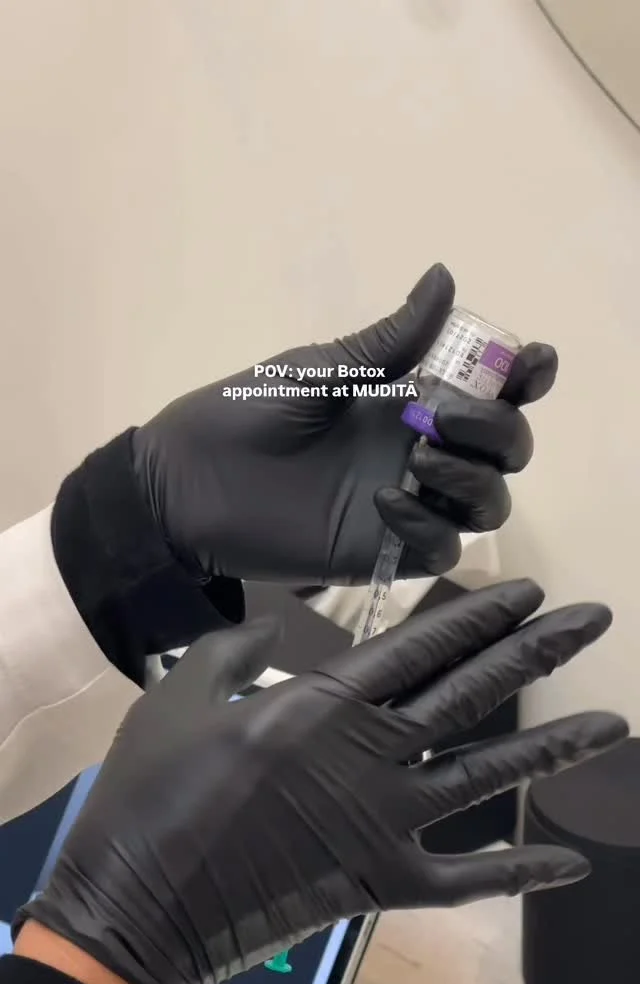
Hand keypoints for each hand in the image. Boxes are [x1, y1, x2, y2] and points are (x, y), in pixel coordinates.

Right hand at [18, 580, 625, 983]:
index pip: (420, 647)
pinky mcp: (383, 884)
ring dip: (553, 748)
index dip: (478, 616)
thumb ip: (233, 649)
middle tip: (593, 619)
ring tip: (614, 723)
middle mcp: (369, 754)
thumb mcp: (180, 692)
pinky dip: (520, 874)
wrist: (138, 901)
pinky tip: (572, 862)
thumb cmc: (151, 789)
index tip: (527, 594)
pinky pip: (467, 882)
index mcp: (321, 703)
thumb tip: (273, 628)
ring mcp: (383, 823)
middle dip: (536, 651)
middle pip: (471, 693)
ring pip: (488, 778)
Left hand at [132, 265, 556, 583]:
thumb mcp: (321, 370)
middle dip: (497, 427)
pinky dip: (430, 526)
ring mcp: (410, 502)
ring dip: (472, 477)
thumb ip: (388, 340)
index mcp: (411, 398)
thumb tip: (445, 276)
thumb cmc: (246, 415)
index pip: (493, 389)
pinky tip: (385, 503)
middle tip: (443, 414)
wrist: (188, 483)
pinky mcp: (386, 551)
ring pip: (489, 502)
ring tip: (417, 459)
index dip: (525, 377)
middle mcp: (422, 449)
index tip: (531, 364)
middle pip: (506, 447)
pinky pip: (442, 548)